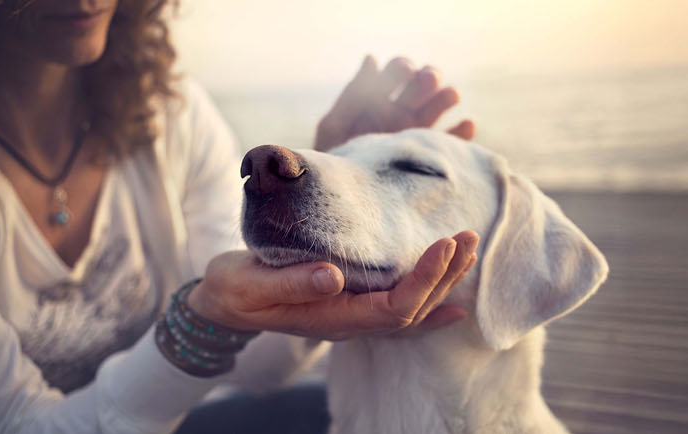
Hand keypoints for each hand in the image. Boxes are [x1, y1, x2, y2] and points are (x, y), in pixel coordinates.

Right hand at [188, 231, 480, 340]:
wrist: (220, 303)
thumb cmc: (233, 290)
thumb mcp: (250, 284)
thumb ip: (291, 283)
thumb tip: (334, 275)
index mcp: (332, 317)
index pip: (394, 307)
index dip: (424, 279)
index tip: (444, 244)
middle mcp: (350, 322)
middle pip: (413, 309)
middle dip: (445, 274)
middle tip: (467, 235)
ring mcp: (352, 316)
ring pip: (411, 309)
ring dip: (443, 281)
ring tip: (467, 249)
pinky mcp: (350, 303)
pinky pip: (399, 310)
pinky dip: (430, 303)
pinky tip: (455, 302)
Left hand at [315, 56, 475, 151]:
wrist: (343, 200)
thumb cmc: (333, 162)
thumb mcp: (335, 126)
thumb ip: (353, 94)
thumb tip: (372, 58)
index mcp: (378, 99)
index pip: (398, 71)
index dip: (403, 68)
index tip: (405, 72)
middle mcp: (401, 112)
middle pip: (423, 85)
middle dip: (428, 77)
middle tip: (428, 80)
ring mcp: (417, 133)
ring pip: (439, 106)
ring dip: (447, 96)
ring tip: (450, 95)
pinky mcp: (430, 156)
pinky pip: (452, 142)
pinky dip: (462, 132)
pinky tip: (466, 125)